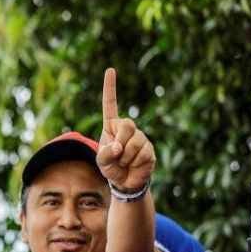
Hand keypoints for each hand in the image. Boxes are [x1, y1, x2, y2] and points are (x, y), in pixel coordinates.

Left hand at [96, 68, 154, 191]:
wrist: (125, 181)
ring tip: (124, 162)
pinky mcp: (149, 149)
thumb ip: (105, 154)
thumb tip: (118, 147)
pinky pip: (141, 154)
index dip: (110, 88)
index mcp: (112, 127)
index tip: (110, 70)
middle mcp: (127, 129)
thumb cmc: (111, 167)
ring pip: (134, 142)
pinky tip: (133, 165)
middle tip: (116, 154)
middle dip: (120, 141)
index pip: (110, 105)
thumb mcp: (101, 161)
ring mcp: (140, 138)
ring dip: (125, 157)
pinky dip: (134, 162)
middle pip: (127, 124)